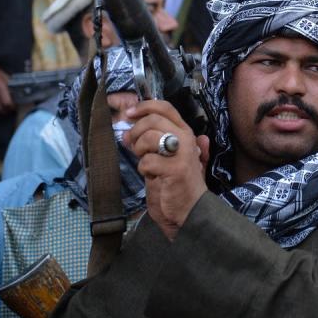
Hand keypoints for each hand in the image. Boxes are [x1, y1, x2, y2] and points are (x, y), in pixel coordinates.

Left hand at [125, 100, 209, 240]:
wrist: (189, 211)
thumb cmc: (177, 185)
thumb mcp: (166, 159)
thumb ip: (151, 142)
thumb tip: (127, 131)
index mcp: (185, 132)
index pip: (165, 107)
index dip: (144, 106)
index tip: (129, 114)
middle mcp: (186, 138)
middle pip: (153, 120)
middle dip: (136, 131)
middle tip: (133, 145)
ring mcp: (182, 153)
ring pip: (148, 138)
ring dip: (139, 151)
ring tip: (145, 162)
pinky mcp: (175, 169)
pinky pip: (147, 161)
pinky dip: (144, 169)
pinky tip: (151, 176)